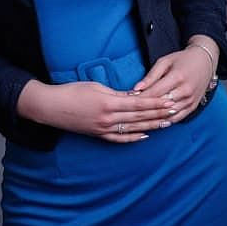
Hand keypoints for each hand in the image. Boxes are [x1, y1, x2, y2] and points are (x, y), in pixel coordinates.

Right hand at [16, 79, 177, 142]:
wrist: (52, 107)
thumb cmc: (72, 92)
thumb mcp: (96, 87)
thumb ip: (116, 93)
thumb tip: (134, 96)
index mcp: (109, 103)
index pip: (139, 103)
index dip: (155, 103)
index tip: (169, 101)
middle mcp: (109, 118)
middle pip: (140, 117)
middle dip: (158, 114)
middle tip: (174, 111)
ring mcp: (104, 129)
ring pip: (133, 128)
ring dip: (151, 126)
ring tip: (166, 124)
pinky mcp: (98, 135)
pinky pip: (120, 139)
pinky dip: (134, 138)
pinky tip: (145, 136)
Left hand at [131, 46, 213, 122]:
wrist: (205, 62)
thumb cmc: (182, 59)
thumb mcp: (165, 62)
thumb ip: (150, 76)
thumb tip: (136, 89)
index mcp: (177, 77)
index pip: (154, 92)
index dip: (140, 98)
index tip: (128, 101)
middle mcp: (185, 91)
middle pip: (161, 105)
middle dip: (145, 109)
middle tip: (130, 112)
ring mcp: (191, 100)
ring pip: (169, 114)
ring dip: (154, 118)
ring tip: (140, 120)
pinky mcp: (193, 106)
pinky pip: (178, 118)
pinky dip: (166, 121)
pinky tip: (155, 122)